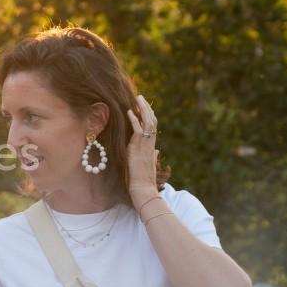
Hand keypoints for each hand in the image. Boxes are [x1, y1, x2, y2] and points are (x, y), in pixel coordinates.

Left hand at [126, 94, 161, 209]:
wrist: (144, 190)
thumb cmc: (145, 181)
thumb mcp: (149, 165)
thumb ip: (153, 156)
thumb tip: (156, 151)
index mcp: (152, 147)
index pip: (153, 127)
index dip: (150, 115)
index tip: (145, 106)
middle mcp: (150, 144)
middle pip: (152, 121)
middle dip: (147, 108)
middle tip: (141, 97)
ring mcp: (145, 146)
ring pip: (147, 123)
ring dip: (142, 109)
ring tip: (138, 98)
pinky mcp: (138, 149)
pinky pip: (138, 131)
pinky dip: (134, 120)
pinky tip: (130, 112)